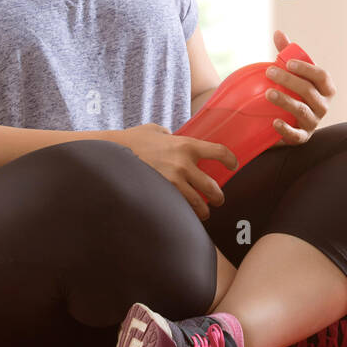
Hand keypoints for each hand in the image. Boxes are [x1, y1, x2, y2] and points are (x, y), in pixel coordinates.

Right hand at [108, 122, 237, 220]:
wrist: (113, 152)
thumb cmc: (135, 139)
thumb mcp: (158, 131)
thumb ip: (171, 136)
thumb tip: (174, 139)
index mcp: (187, 144)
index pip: (219, 152)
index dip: (230, 160)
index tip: (233, 165)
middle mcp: (183, 163)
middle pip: (212, 187)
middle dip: (218, 197)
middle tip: (218, 200)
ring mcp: (172, 181)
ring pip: (198, 203)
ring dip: (204, 210)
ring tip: (204, 213)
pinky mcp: (161, 194)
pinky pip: (180, 208)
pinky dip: (185, 213)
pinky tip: (184, 215)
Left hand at [265, 29, 336, 146]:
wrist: (289, 118)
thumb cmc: (293, 90)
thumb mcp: (292, 72)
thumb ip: (286, 53)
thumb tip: (278, 32)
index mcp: (326, 88)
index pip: (321, 76)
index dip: (306, 68)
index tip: (287, 62)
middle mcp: (323, 106)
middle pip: (309, 91)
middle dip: (289, 80)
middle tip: (269, 71)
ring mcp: (314, 122)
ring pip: (302, 111)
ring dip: (286, 101)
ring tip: (268, 92)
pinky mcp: (302, 137)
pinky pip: (297, 135)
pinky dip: (286, 129)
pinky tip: (274, 122)